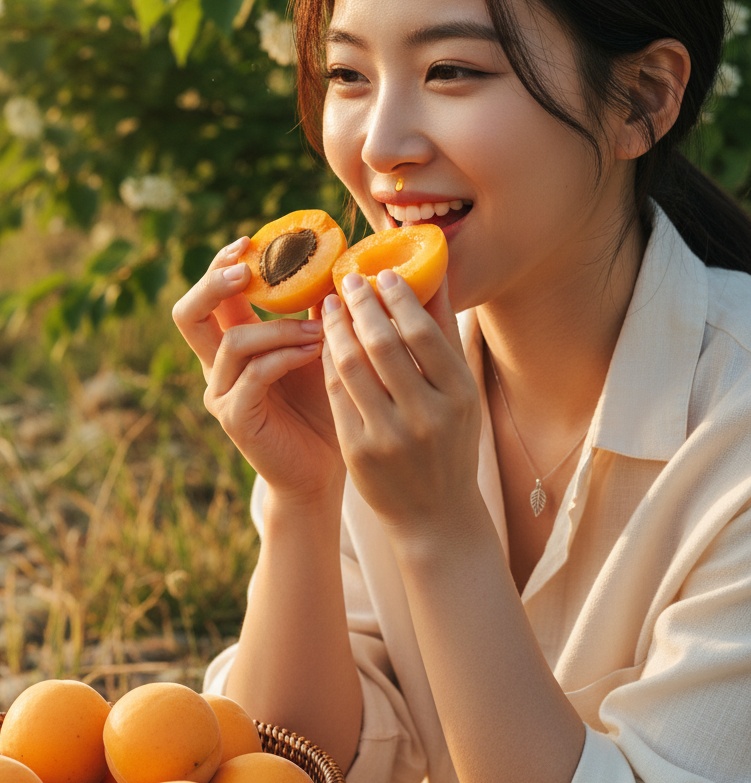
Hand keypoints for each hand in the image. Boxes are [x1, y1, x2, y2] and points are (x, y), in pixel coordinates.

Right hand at [172, 238, 343, 502]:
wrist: (324, 468)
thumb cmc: (324, 405)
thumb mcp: (319, 348)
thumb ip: (314, 312)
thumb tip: (335, 260)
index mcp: (232, 342)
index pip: (210, 295)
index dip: (221, 263)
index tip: (250, 240)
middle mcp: (216, 366)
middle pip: (188, 313)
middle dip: (214, 282)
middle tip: (247, 268)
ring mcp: (222, 393)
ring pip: (232, 342)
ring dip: (278, 327)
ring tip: (319, 326)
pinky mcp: (236, 418)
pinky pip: (253, 375)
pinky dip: (284, 356)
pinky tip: (315, 350)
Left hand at [320, 269, 481, 533]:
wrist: (435, 514)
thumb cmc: (449, 440)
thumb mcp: (460, 393)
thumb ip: (443, 333)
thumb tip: (434, 268)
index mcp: (459, 397)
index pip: (422, 334)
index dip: (398, 299)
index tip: (381, 273)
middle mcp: (427, 417)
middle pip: (383, 346)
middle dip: (361, 306)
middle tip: (347, 279)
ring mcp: (389, 437)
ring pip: (352, 366)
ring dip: (337, 328)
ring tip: (330, 304)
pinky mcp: (358, 451)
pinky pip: (336, 393)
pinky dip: (327, 361)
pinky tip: (324, 340)